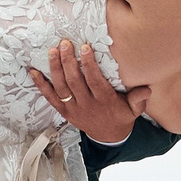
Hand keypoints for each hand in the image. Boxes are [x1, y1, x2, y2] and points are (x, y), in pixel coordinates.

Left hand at [28, 41, 148, 147]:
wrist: (108, 137)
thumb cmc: (121, 116)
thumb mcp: (134, 110)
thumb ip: (139, 99)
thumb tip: (147, 89)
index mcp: (104, 101)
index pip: (94, 81)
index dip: (88, 64)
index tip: (85, 48)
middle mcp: (87, 105)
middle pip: (74, 81)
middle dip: (68, 61)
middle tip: (65, 44)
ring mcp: (73, 108)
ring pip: (61, 87)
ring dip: (55, 68)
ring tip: (52, 51)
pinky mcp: (64, 111)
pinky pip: (50, 98)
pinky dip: (41, 85)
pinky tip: (33, 72)